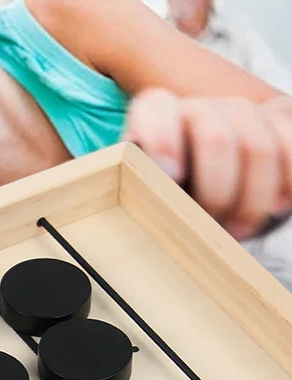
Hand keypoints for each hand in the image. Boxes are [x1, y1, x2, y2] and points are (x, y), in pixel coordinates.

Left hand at [124, 89, 291, 239]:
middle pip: (217, 139)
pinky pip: (291, 148)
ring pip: (260, 149)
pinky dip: (286, 185)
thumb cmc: (161, 202)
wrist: (201, 199)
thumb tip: (163, 196)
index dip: (163, 139)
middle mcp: (199, 107)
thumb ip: (145, 191)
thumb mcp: (143, 198)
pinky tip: (274, 209)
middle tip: (209, 227)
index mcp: (155, 118)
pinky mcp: (278, 119)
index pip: (156, 108)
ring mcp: (242, 110)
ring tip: (236, 232)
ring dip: (250, 202)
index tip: (172, 176)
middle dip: (216, 194)